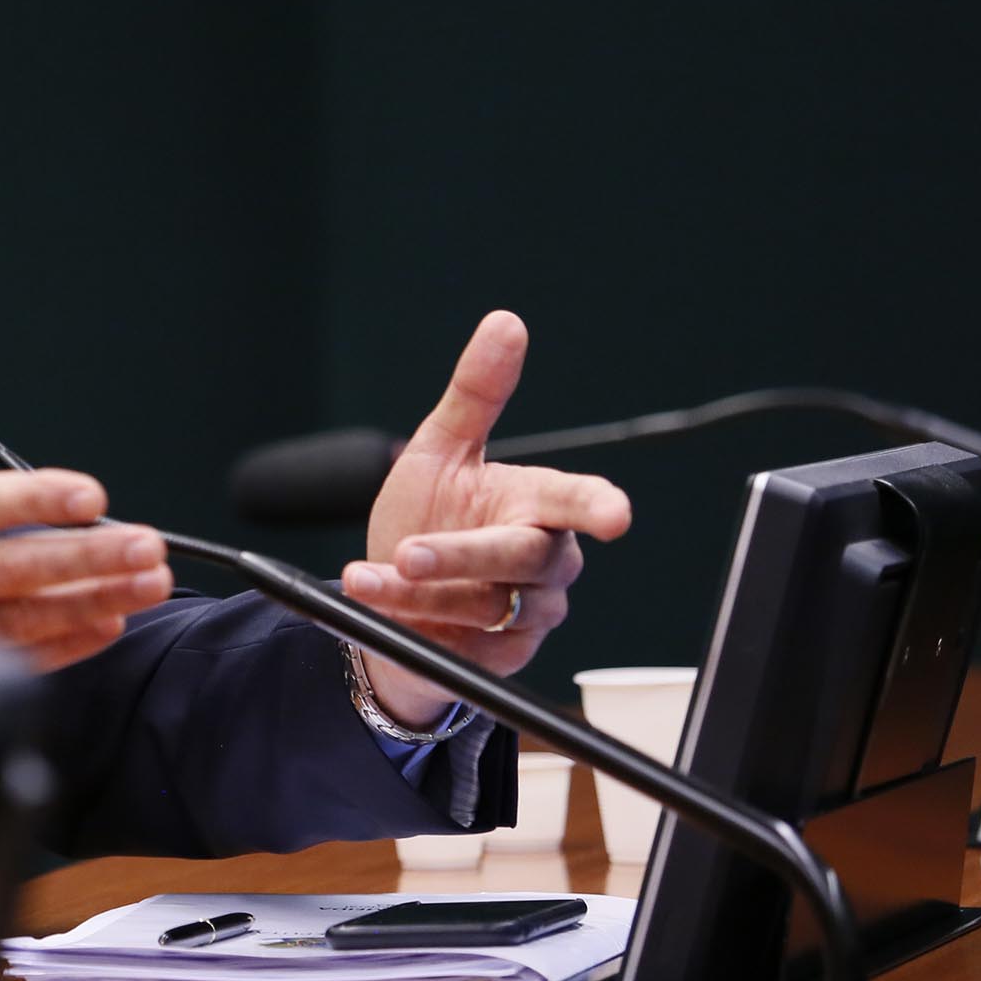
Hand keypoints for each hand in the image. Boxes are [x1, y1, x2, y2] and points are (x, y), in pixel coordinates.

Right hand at [0, 316, 172, 696]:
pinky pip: (4, 665)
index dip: (33, 500)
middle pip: (9, 571)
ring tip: (145, 586)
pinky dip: (60, 650)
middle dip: (86, 559)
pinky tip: (102, 628)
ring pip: (18, 622)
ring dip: (90, 603)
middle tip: (146, 546)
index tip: (90, 495)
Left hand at [341, 311, 631, 727]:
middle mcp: (543, 563)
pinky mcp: (498, 658)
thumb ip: (475, 393)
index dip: (598, 507)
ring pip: (484, 605)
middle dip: (463, 556)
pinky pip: (458, 642)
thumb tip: (505, 322)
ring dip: (416, 591)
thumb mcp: (440, 450)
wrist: (394, 600)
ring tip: (365, 576)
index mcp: (539, 505)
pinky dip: (404, 619)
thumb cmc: (428, 516)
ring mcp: (525, 615)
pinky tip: (368, 600)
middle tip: (410, 552)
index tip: (615, 515)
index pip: (579, 502)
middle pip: (522, 558)